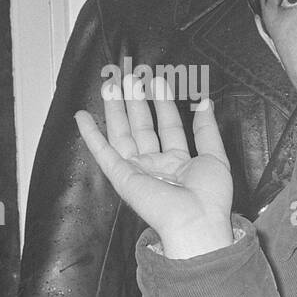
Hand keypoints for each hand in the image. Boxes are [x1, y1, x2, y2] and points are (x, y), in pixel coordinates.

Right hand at [75, 80, 233, 258]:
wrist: (195, 220)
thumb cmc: (209, 195)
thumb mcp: (214, 156)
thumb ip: (206, 129)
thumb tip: (205, 102)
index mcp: (178, 162)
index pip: (169, 126)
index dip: (163, 103)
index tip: (158, 80)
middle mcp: (156, 165)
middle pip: (142, 126)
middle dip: (136, 100)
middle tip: (131, 76)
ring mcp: (137, 171)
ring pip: (122, 134)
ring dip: (115, 109)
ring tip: (111, 84)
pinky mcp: (122, 177)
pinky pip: (102, 153)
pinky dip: (90, 135)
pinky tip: (81, 116)